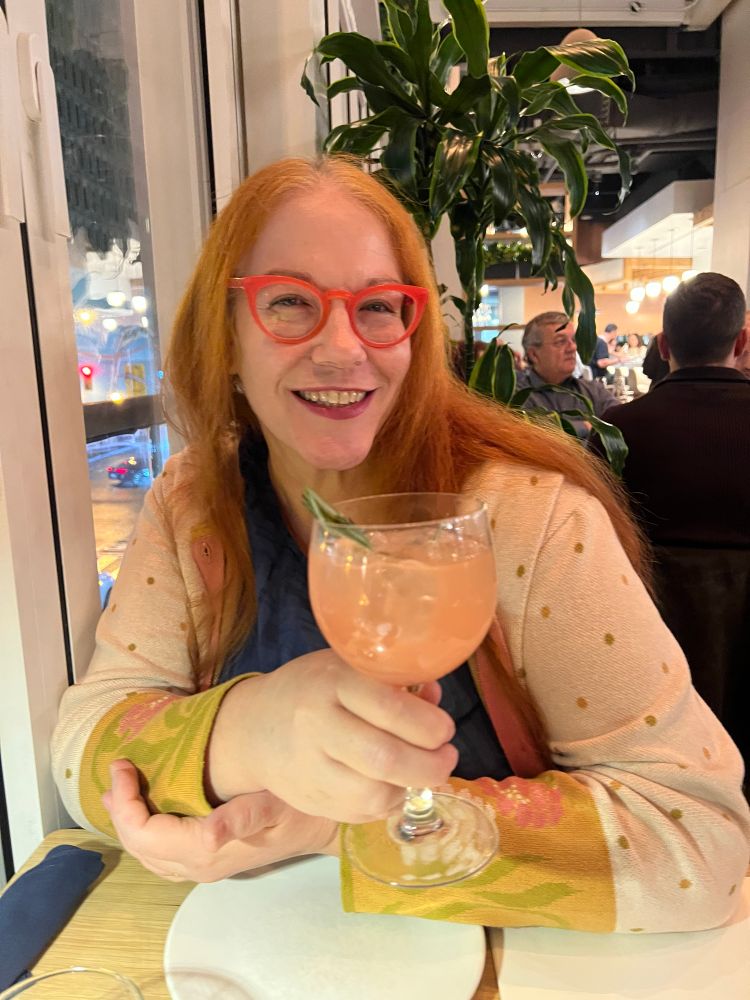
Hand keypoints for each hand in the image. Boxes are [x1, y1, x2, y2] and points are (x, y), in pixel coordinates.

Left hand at [102, 759, 337, 882]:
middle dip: (121, 810)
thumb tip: (211, 833)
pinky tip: (145, 811)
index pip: (145, 835)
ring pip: (148, 855)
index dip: (126, 803)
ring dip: (129, 823)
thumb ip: (242, 818)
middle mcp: (198, 867)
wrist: (322, 827)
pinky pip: (162, 855)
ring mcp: (202, 868)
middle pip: (140, 847)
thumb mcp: (274, 804)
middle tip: (117, 770)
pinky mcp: (208, 861)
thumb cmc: (299, 809)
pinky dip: (144, 832)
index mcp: (207, 851)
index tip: (122, 764)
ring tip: (119, 790)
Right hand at [207, 649, 456, 823]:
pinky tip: (395, 785)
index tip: (445, 729)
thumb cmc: (312, 689)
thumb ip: (392, 681)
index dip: (428, 724)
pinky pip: (362, 812)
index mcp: (331, 682)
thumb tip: (434, 698)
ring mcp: (311, 768)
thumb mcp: (347, 667)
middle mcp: (317, 725)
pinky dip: (388, 802)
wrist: (253, 728)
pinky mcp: (311, 801)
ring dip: (411, 787)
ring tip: (423, 772)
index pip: (389, 707)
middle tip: (447, 758)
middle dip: (430, 764)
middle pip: (385, 757)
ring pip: (375, 793)